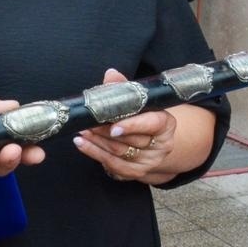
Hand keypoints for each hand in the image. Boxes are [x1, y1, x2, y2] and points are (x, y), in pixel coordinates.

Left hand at [73, 68, 176, 183]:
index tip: (114, 127)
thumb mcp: (137, 102)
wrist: (152, 144)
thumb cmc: (142, 117)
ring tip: (81, 131)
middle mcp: (161, 145)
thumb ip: (124, 89)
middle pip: (130, 140)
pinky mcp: (136, 172)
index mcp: (166, 124)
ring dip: (96, 142)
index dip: (133, 125)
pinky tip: (82, 144)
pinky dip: (95, 154)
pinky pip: (113, 166)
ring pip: (119, 153)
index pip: (152, 124)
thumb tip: (111, 74)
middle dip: (104, 131)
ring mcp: (149, 161)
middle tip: (87, 123)